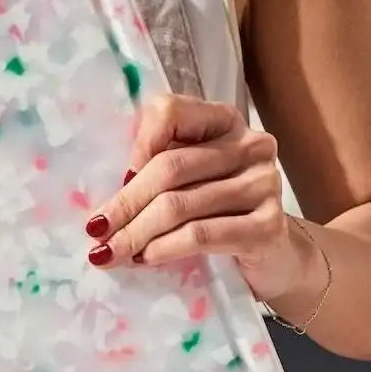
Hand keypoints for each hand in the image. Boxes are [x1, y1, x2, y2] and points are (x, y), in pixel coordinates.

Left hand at [82, 94, 308, 304]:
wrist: (275, 258)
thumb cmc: (219, 213)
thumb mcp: (188, 182)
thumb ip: (157, 171)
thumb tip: (105, 203)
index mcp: (223, 121)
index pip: (170, 112)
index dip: (137, 145)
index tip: (119, 180)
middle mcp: (250, 145)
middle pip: (170, 168)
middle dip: (125, 204)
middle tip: (95, 231)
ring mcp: (264, 184)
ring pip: (180, 205)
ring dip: (136, 233)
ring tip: (109, 252)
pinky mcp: (268, 225)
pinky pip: (201, 235)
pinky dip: (165, 248)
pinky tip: (145, 258)